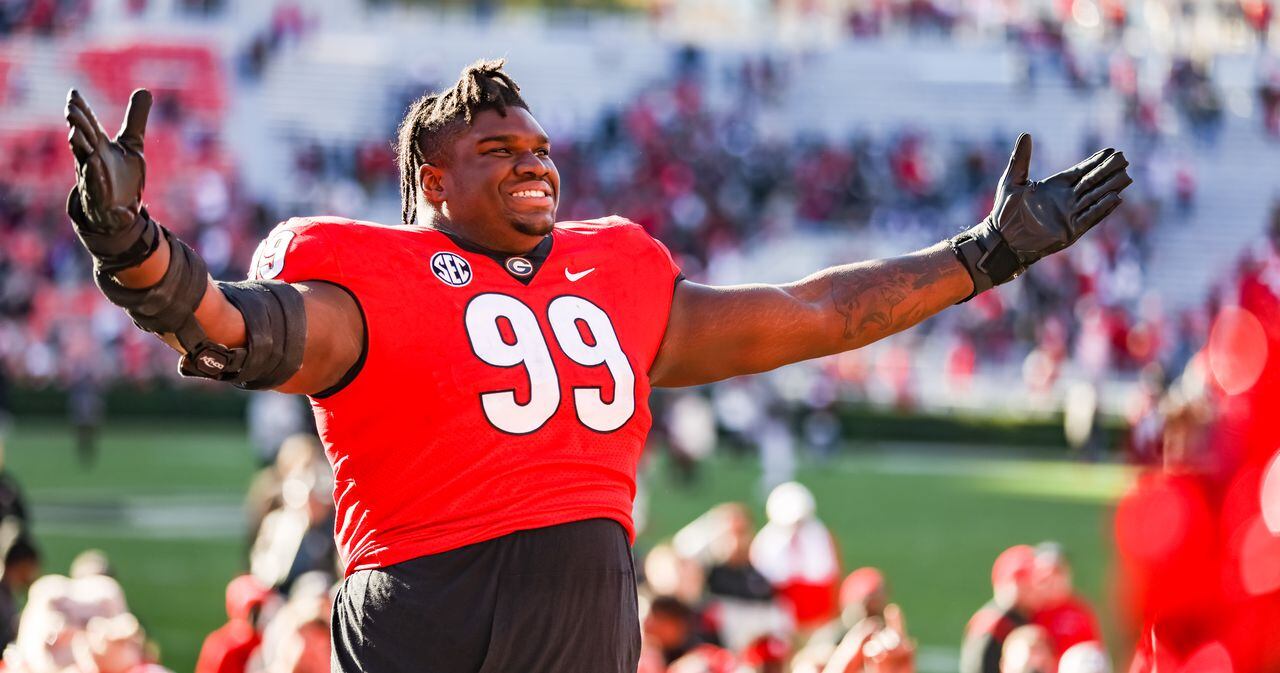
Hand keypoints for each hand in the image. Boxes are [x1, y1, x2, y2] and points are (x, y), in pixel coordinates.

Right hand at [64, 88, 157, 270]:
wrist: (119, 211)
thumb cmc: (121, 175)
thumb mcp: (132, 145)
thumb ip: (135, 119)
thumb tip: (144, 89)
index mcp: (98, 148)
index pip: (88, 128)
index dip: (81, 112)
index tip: (73, 94)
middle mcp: (93, 164)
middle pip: (83, 144)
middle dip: (78, 129)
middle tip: (72, 112)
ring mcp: (96, 185)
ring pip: (88, 171)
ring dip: (86, 159)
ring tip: (82, 146)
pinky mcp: (105, 206)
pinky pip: (104, 202)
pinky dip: (105, 195)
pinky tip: (108, 186)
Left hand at [989, 133, 1131, 263]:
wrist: (1000, 238)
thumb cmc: (1003, 211)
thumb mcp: (1012, 180)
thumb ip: (1021, 158)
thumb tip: (1026, 134)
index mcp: (1055, 187)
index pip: (1081, 171)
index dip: (1096, 161)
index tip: (1111, 150)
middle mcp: (1066, 200)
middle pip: (1092, 182)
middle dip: (1108, 171)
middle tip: (1125, 158)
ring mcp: (1069, 215)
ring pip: (1095, 198)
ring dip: (1110, 187)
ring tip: (1126, 176)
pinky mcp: (1070, 230)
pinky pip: (1089, 217)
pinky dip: (1102, 208)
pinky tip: (1115, 197)